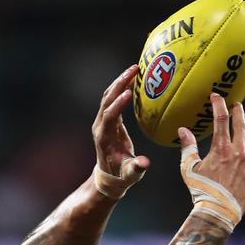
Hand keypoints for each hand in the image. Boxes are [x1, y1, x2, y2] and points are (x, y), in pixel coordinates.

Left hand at [92, 65, 150, 184]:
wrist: (110, 175)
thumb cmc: (122, 175)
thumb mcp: (130, 174)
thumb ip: (136, 168)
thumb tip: (144, 164)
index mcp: (104, 138)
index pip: (109, 116)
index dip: (118, 104)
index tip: (129, 92)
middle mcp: (100, 126)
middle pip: (107, 100)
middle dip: (120, 84)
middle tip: (134, 70)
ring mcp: (102, 121)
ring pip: (109, 95)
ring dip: (121, 81)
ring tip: (135, 68)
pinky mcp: (107, 118)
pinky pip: (113, 98)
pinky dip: (122, 87)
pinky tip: (134, 78)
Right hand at [179, 93, 244, 216]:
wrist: (218, 211)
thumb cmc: (201, 192)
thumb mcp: (189, 169)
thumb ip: (188, 148)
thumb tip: (183, 131)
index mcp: (221, 149)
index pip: (220, 119)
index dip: (218, 105)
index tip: (216, 97)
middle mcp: (238, 153)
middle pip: (241, 126)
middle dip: (239, 113)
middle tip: (238, 106)